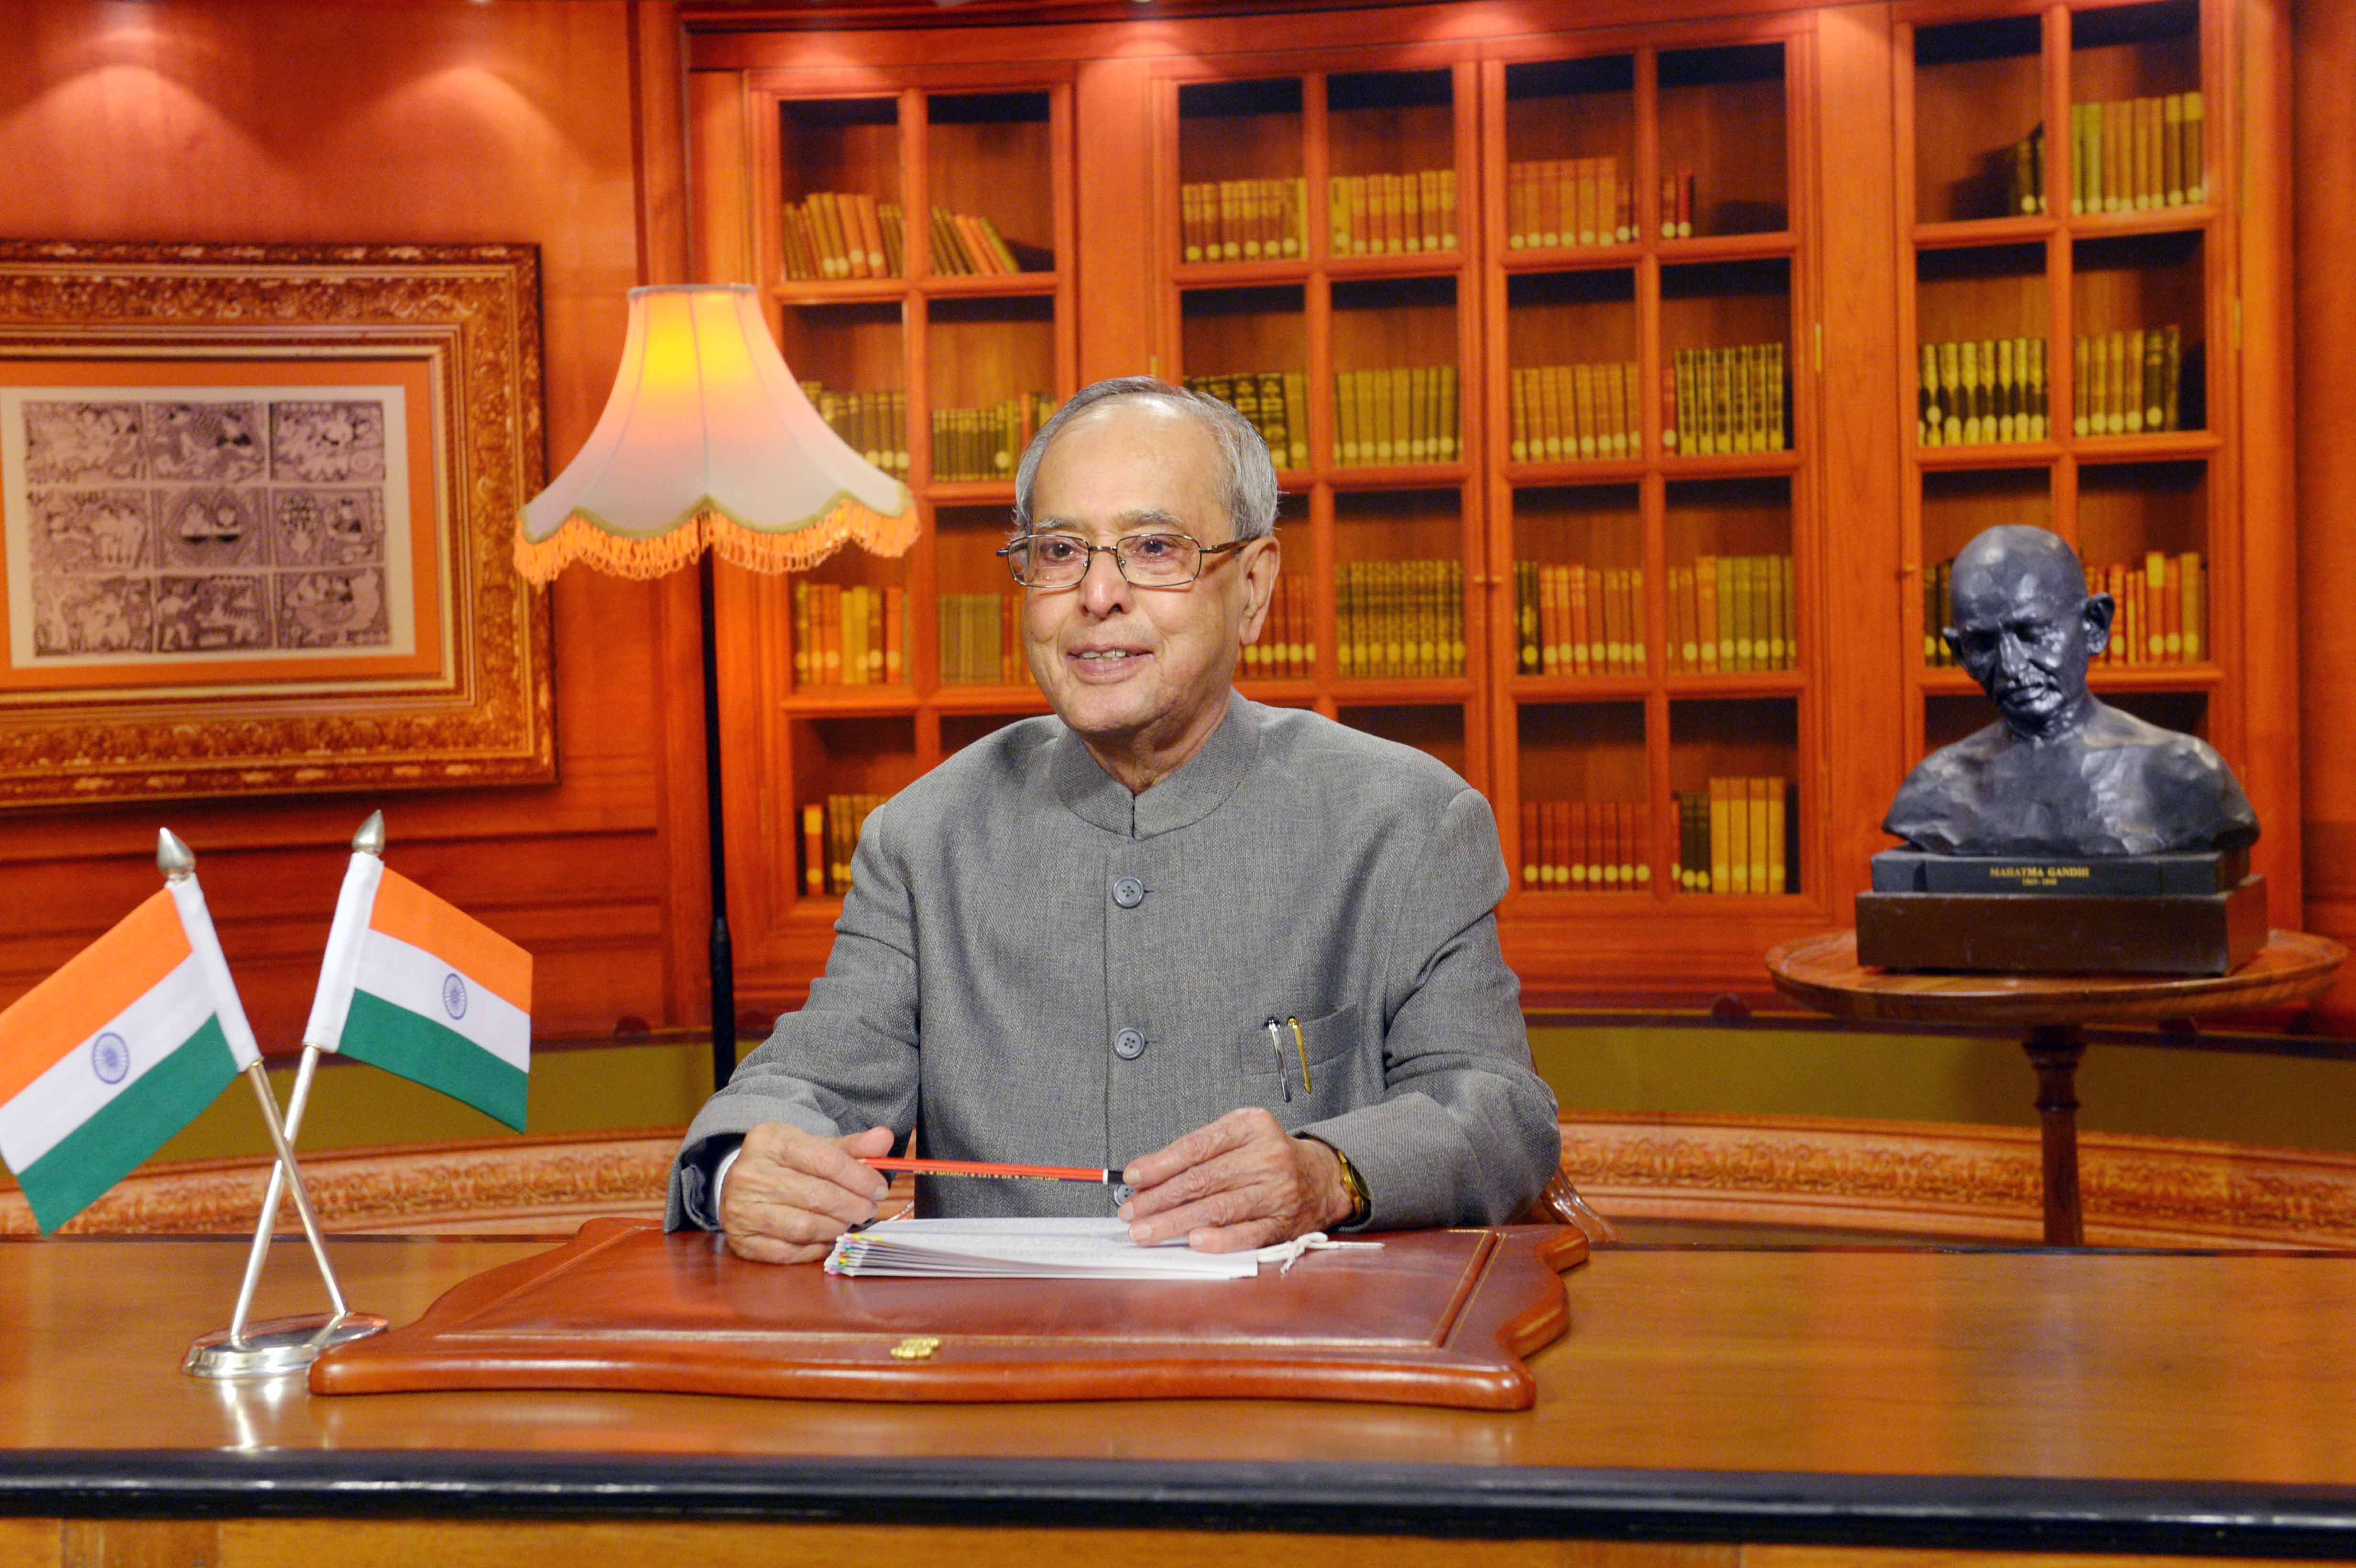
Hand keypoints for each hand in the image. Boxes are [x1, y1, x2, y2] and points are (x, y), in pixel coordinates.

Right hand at [717, 1122, 892, 1264]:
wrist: (735, 1184)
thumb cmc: (783, 1164)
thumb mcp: (813, 1146)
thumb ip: (851, 1146)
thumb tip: (885, 1138)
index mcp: (770, 1142)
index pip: (826, 1160)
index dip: (860, 1177)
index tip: (880, 1189)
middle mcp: (750, 1175)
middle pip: (817, 1195)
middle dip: (853, 1206)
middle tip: (869, 1210)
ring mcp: (742, 1210)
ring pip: (804, 1227)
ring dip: (836, 1228)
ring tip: (849, 1222)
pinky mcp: (741, 1241)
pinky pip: (789, 1252)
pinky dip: (815, 1249)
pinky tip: (828, 1240)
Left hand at [1118, 1108, 1355, 1251]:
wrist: (1322, 1178)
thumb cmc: (1269, 1156)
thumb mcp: (1238, 1135)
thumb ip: (1196, 1151)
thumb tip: (1145, 1175)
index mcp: (1250, 1127)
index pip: (1197, 1146)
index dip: (1161, 1164)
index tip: (1133, 1177)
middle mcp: (1266, 1157)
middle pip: (1203, 1179)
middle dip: (1159, 1199)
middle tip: (1130, 1212)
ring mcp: (1277, 1191)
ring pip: (1218, 1208)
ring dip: (1175, 1222)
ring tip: (1145, 1232)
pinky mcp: (1283, 1223)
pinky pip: (1248, 1234)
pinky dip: (1220, 1239)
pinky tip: (1194, 1242)